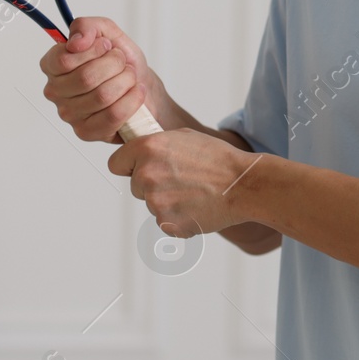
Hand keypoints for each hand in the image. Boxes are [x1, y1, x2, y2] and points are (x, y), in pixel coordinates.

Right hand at [39, 17, 162, 142]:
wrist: (143, 87)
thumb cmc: (122, 63)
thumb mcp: (108, 33)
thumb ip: (88, 26)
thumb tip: (76, 40)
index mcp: (53, 66)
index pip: (64, 59)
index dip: (93, 50)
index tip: (106, 46)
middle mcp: (55, 91)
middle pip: (86, 78)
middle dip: (114, 65)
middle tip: (122, 63)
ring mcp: (69, 114)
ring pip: (102, 96)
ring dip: (125, 81)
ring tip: (130, 77)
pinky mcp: (86, 132)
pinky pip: (113, 115)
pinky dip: (131, 100)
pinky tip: (135, 93)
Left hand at [108, 129, 260, 237]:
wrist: (242, 184)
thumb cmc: (217, 158)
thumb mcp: (183, 136)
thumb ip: (155, 145)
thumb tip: (139, 153)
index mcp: (147, 149)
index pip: (116, 164)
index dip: (129, 166)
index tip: (140, 169)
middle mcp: (146, 175)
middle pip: (135, 187)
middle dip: (152, 185)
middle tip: (182, 180)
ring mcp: (155, 202)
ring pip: (152, 204)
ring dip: (168, 202)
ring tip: (194, 192)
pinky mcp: (167, 223)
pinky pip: (165, 221)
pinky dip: (178, 218)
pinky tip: (197, 207)